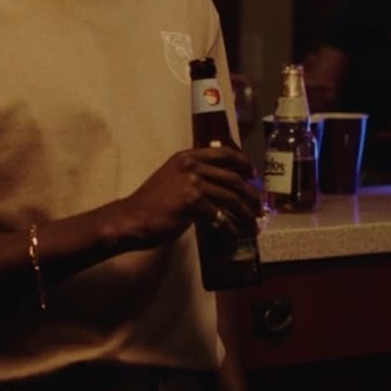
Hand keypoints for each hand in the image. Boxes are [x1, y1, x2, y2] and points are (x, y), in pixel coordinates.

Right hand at [111, 146, 261, 250]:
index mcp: (187, 156)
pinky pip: (221, 217)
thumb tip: (220, 185)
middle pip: (233, 178)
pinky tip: (233, 237)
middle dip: (251, 195)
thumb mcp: (172, 177)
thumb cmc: (151, 202)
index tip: (252, 175)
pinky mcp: (192, 203)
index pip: (224, 153)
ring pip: (231, 198)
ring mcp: (192, 183)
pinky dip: (230, 230)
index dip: (243, 163)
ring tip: (252, 225)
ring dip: (246, 214)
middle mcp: (192, 166)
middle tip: (258, 208)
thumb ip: (193, 175)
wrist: (132, 218)